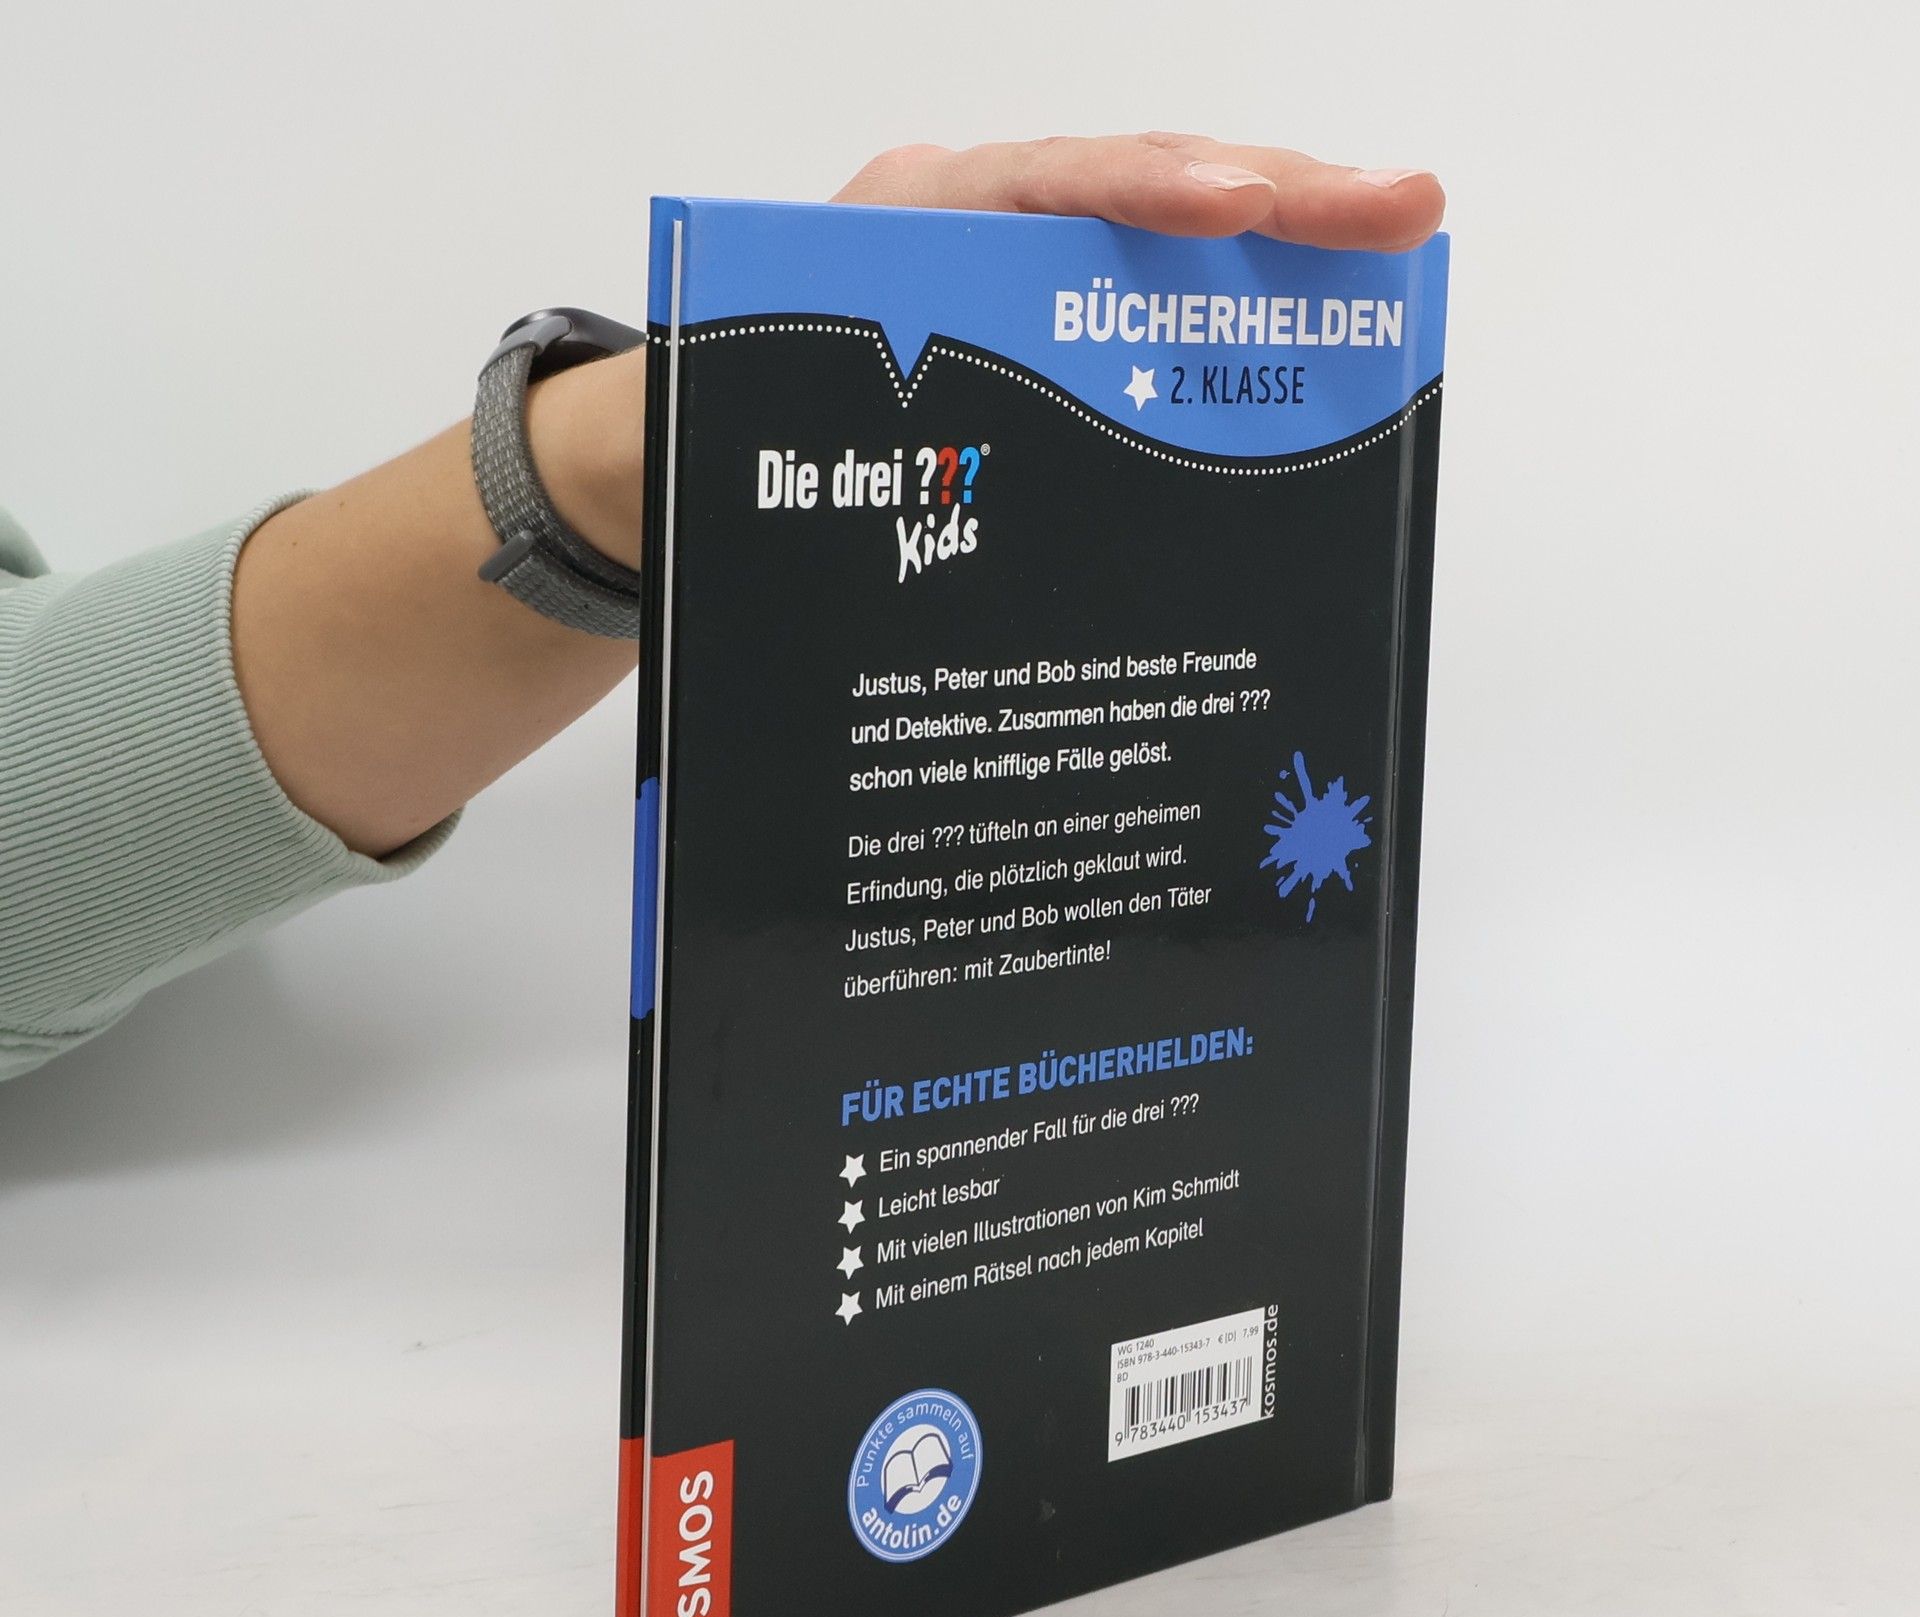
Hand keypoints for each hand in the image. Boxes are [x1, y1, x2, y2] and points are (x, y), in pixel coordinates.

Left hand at [236, 134, 1442, 859]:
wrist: (676, 457)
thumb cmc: (707, 433)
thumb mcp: (735, 415)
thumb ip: (799, 425)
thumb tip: (874, 487)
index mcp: (902, 226)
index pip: (1045, 184)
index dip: (1148, 193)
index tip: (1244, 204)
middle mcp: (976, 230)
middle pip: (1137, 188)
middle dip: (1272, 198)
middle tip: (1401, 208)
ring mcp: (1018, 278)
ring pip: (1159, 248)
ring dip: (1277, 252)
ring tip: (1391, 251)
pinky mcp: (1043, 342)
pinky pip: (1148, 313)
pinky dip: (1231, 320)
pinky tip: (1310, 351)